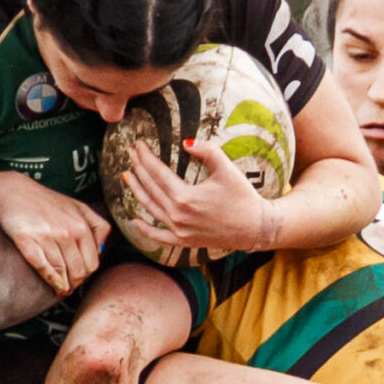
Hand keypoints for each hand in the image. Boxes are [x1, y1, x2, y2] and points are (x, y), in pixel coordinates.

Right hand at [0, 172, 107, 297]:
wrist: (12, 191)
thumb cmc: (45, 201)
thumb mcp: (77, 207)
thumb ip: (96, 225)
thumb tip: (101, 250)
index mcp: (81, 225)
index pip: (91, 263)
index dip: (85, 275)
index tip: (78, 278)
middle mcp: (67, 231)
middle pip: (79, 271)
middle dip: (75, 283)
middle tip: (68, 286)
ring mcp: (47, 236)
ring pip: (62, 272)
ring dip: (63, 285)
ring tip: (61, 289)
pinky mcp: (27, 240)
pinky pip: (43, 267)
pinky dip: (50, 280)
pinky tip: (53, 285)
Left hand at [125, 140, 279, 257]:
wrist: (255, 228)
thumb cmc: (242, 197)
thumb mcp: (227, 169)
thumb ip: (207, 151)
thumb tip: (186, 142)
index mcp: (185, 197)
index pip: (157, 172)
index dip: (146, 157)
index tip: (138, 145)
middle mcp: (177, 215)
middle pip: (150, 188)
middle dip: (139, 169)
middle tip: (130, 154)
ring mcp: (179, 231)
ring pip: (150, 208)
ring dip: (137, 191)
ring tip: (128, 176)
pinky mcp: (184, 241)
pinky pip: (159, 237)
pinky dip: (145, 230)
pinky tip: (134, 220)